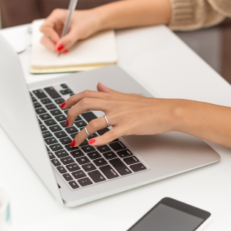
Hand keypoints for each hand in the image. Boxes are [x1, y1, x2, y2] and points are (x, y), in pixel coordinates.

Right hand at [39, 9, 102, 52]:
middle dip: (51, 43)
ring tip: (64, 50)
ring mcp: (56, 29)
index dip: (50, 35)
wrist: (95, 21)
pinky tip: (66, 49)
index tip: (58, 42)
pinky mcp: (59, 35)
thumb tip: (58, 48)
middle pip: (44, 35)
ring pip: (47, 40)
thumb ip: (68, 39)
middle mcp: (54, 22)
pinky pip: (54, 43)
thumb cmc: (88, 21)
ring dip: (54, 46)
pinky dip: (58, 47)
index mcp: (56, 16)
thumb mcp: (79, 30)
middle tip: (60, 50)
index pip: (46, 27)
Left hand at [62, 83, 179, 146]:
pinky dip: (99, 140)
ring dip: (81, 133)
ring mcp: (120, 116)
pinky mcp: (128, 127)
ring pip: (94, 122)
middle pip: (85, 104)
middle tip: (67, 124)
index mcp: (112, 98)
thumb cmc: (149, 106)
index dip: (72, 99)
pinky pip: (110, 134)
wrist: (166, 112)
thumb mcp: (127, 96)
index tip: (64, 106)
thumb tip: (99, 86)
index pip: (86, 94)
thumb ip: (111, 92)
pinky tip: (91, 144)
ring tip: (75, 141)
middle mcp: (114, 105)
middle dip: (71, 114)